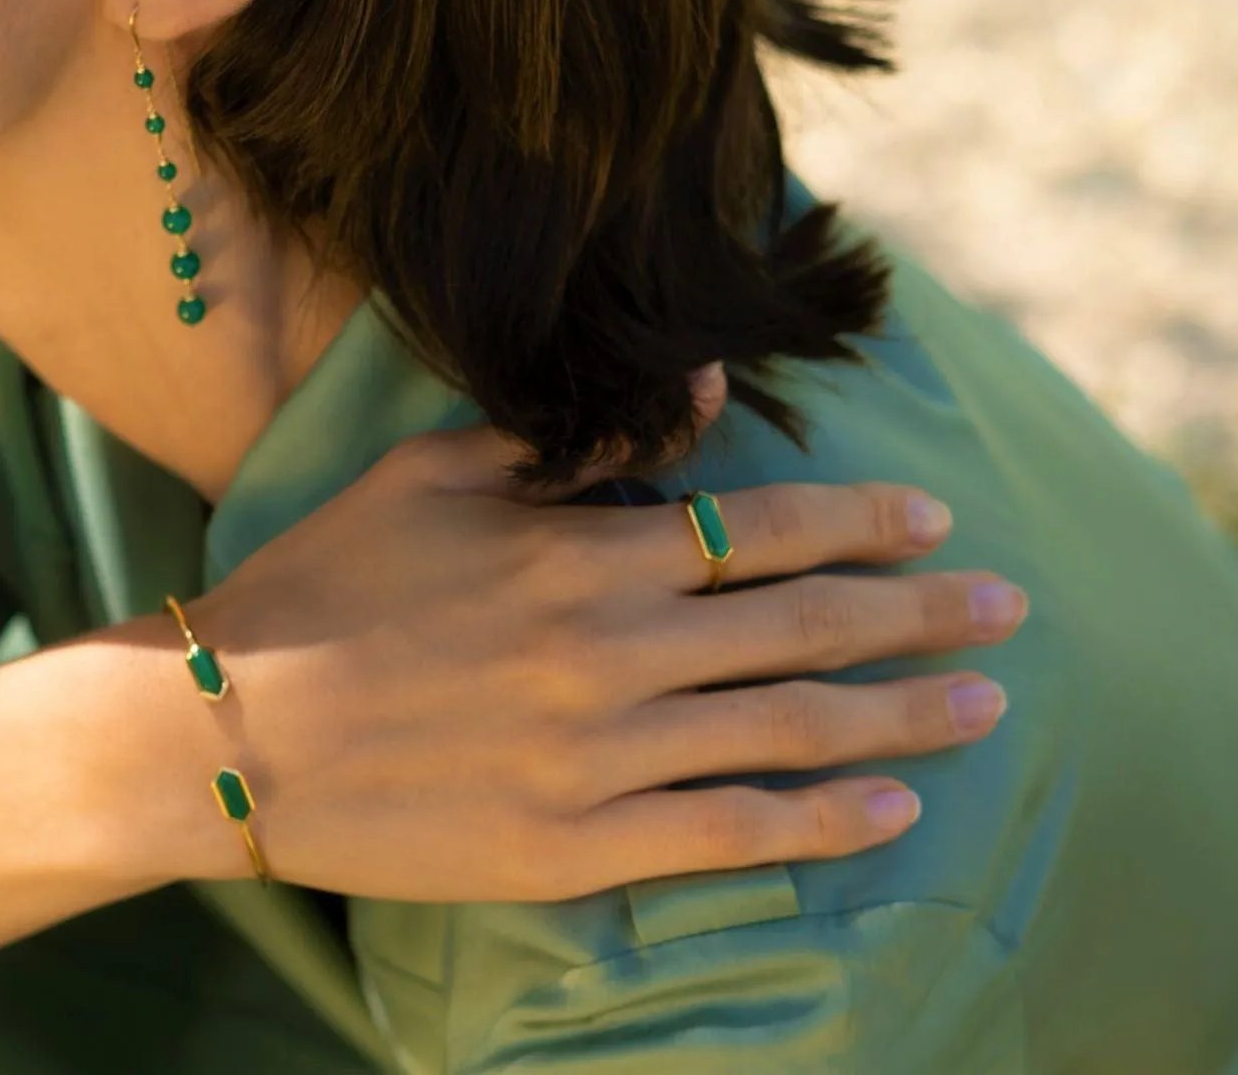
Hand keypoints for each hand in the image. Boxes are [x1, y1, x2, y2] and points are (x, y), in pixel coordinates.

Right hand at [167, 366, 1025, 901]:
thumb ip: (571, 439)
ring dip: (899, 714)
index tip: (932, 519)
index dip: (858, 522)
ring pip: (787, 731)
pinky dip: (820, 823)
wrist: (231, 730)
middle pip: (801, 629)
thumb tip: (698, 389)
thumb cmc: (327, 583)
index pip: (760, 531)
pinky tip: (890, 811)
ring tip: (981, 703)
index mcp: (580, 555)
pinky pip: (727, 836)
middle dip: (916, 611)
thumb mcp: (434, 474)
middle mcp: (611, 652)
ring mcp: (600, 760)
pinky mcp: (574, 849)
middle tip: (1006, 607)